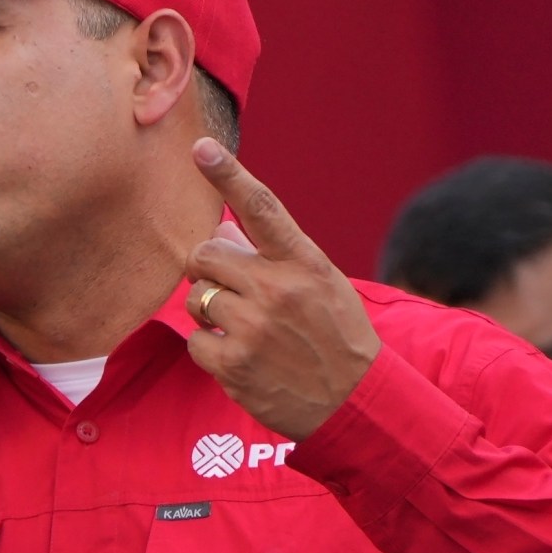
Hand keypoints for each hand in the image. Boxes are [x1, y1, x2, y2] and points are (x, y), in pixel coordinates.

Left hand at [183, 138, 381, 440]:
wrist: (356, 405)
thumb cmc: (337, 339)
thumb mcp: (322, 287)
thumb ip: (274, 258)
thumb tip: (223, 232)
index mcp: (304, 263)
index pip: (262, 208)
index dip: (229, 174)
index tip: (201, 147)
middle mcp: (278, 289)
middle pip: (205, 255)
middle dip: (210, 271)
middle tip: (235, 294)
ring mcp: (253, 327)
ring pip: (196, 298)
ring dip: (210, 313)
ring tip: (246, 332)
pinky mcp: (233, 363)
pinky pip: (194, 340)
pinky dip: (210, 350)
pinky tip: (242, 359)